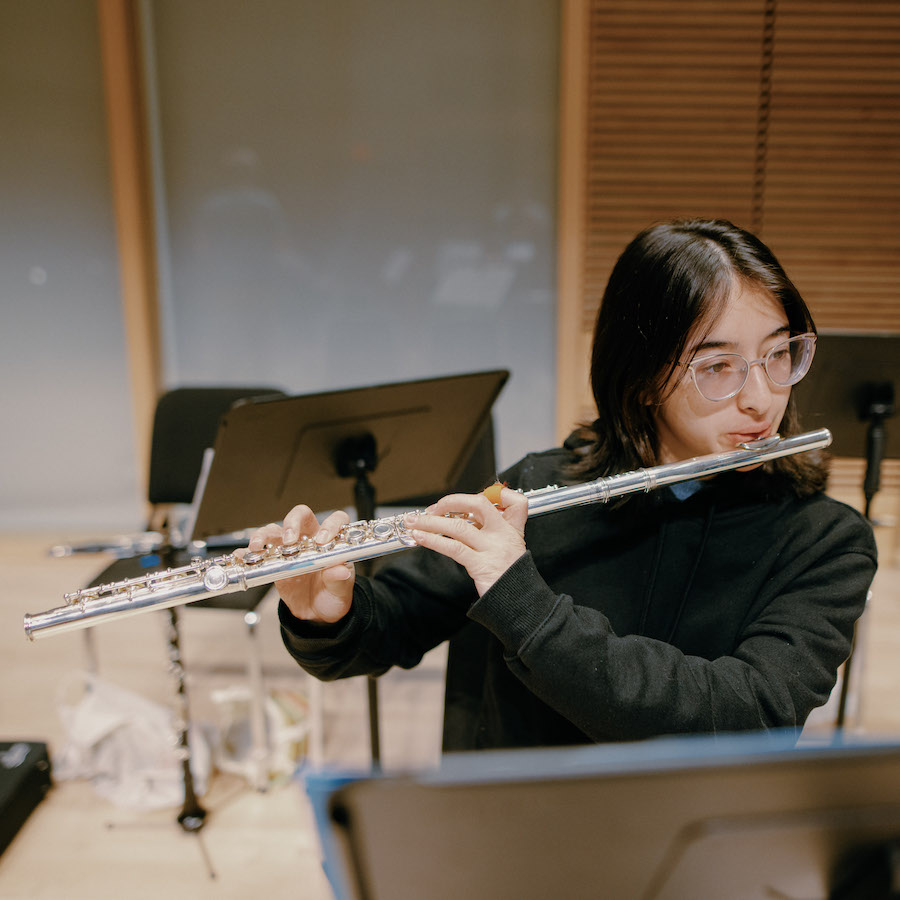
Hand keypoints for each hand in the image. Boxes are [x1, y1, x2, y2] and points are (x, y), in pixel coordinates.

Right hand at [241, 505, 354, 622]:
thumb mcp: (340, 590)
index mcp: (330, 542)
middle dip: (292, 523)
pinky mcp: (273, 561)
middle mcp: (309, 539)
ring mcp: (288, 549)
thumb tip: (341, 570)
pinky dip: (246, 553)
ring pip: (273, 530)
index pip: (334, 520)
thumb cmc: (332, 594)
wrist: (317, 613)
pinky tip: (241, 558)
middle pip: (299, 516)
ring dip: (263, 535)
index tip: (322, 540)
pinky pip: (256, 553)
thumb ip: (338, 579)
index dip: (330, 525)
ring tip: (257, 547)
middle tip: (288, 540)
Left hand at [404, 487, 526, 594]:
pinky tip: (420, 537)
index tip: (472, 500)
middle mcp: (503, 535)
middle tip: (433, 508)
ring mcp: (492, 548)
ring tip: (413, 522)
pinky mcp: (481, 565)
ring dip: (431, 521)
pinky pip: (454, 547)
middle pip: (479, 504)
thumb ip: (490, 532)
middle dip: (451, 501)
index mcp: (512, 529)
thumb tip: (461, 517)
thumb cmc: (508, 576)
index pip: (514, 500)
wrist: (518, 603)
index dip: (496, 493)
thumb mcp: (508, 549)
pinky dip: (433, 540)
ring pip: (459, 526)